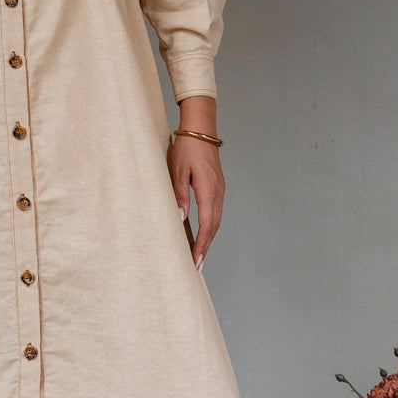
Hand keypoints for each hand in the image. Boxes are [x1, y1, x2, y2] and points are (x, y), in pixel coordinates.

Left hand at [167, 133, 224, 268]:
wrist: (201, 130)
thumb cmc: (186, 147)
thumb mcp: (177, 170)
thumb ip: (179, 195)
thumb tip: (180, 218)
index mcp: (208, 190)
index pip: (206, 225)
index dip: (201, 246)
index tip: (194, 261)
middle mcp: (218, 192)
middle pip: (214, 227)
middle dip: (205, 248)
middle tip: (196, 267)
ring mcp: (220, 190)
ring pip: (216, 221)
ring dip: (208, 239)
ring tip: (198, 256)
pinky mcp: (217, 187)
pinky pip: (215, 212)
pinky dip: (210, 227)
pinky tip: (202, 234)